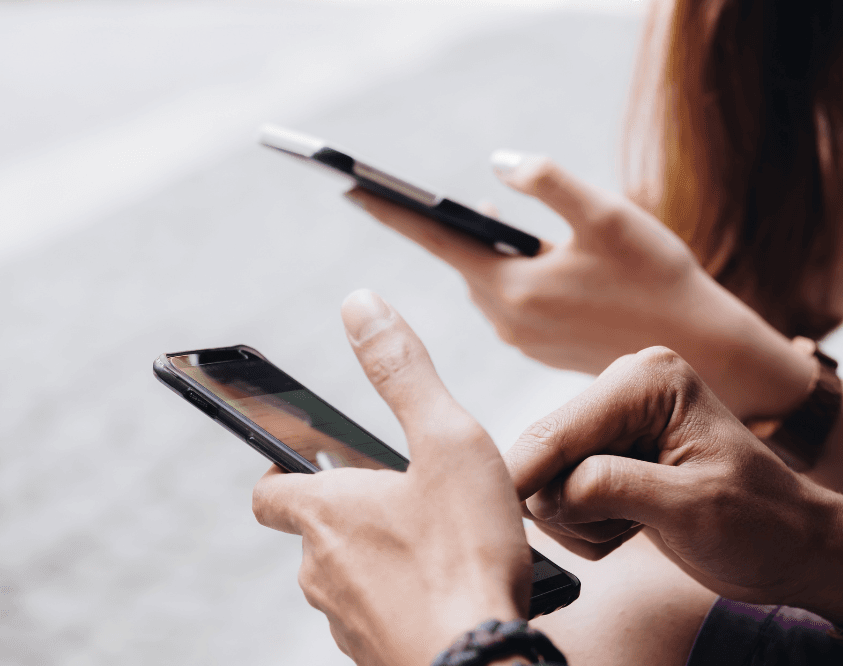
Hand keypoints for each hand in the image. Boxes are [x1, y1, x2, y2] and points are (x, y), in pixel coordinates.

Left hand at [252, 290, 531, 665]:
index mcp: (326, 512)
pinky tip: (448, 591)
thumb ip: (404, 371)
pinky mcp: (375, 656)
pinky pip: (377, 617)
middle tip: (408, 496)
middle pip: (315, 531)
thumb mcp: (447, 441)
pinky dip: (400, 599)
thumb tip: (360, 304)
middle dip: (352, 511)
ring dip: (379, 556)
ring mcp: (345, 621)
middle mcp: (320, 570)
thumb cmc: (467, 555)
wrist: (481, 664)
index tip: (306, 459)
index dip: (282, 469)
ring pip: (347, 577)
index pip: (269, 488)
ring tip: (439, 543)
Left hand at [347, 152, 792, 419]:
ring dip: (492, 252)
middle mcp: (509, 320)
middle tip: (455, 199)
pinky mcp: (542, 347)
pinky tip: (539, 261)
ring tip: (505, 225)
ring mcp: (525, 338)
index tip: (350, 189)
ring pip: (489, 282)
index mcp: (514, 287)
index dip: (394, 213)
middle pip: (465, 262)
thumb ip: (549, 183)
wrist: (700, 348)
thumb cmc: (656, 276)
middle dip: (457, 229)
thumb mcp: (607, 215)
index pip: (438, 241)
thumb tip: (498, 164)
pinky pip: (511, 301)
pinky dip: (514, 275)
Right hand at [505, 347, 842, 624]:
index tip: (499, 516)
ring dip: (582, 521)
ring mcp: (615, 424)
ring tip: (638, 526)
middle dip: (572, 506)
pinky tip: (633, 526)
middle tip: (625, 529)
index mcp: (648, 380)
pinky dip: (587, 525)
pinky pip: (561, 497)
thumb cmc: (762, 523)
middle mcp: (625, 390)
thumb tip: (549, 491)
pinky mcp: (609, 456)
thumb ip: (616, 488)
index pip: (561, 432)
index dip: (528, 477)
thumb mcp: (693, 507)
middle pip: (545, 455)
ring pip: (547, 482)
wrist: (792, 549)